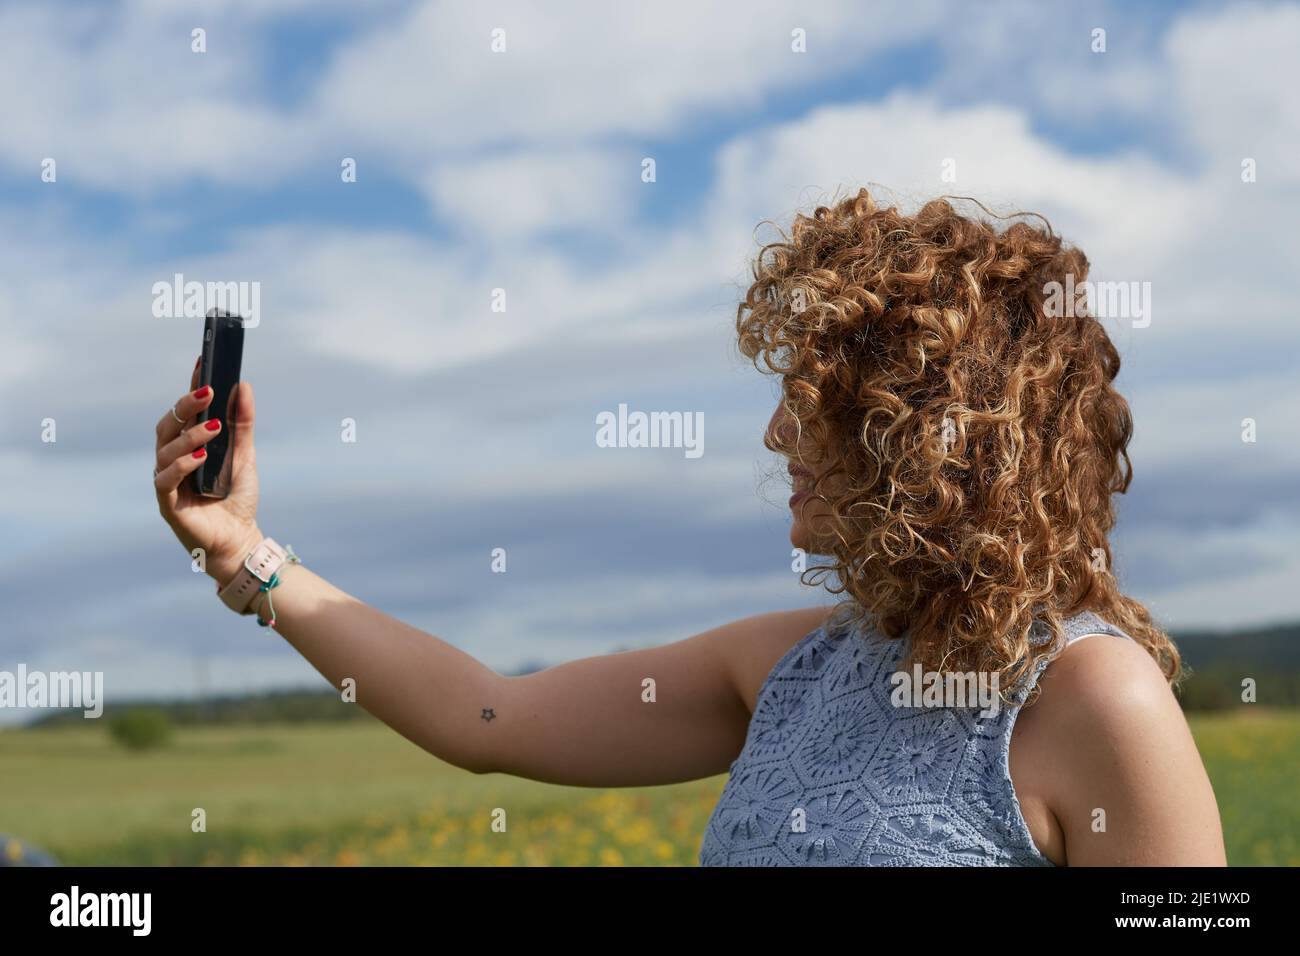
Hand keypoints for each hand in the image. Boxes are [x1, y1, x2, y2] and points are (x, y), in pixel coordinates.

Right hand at [154, 356, 262, 585]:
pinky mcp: (168, 504)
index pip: (184, 411)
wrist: (239, 540)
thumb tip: (243, 386)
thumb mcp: (244, 456)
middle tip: (207, 391)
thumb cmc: (236, 498)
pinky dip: (182, 465)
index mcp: (187, 446)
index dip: (190, 386)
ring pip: (165, 449)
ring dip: (190, 435)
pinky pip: (166, 479)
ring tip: (214, 427)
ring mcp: (167, 481)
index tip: (203, 360)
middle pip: (167, 425)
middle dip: (185, 406)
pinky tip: (201, 457)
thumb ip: (242, 424)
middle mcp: (171, 460)